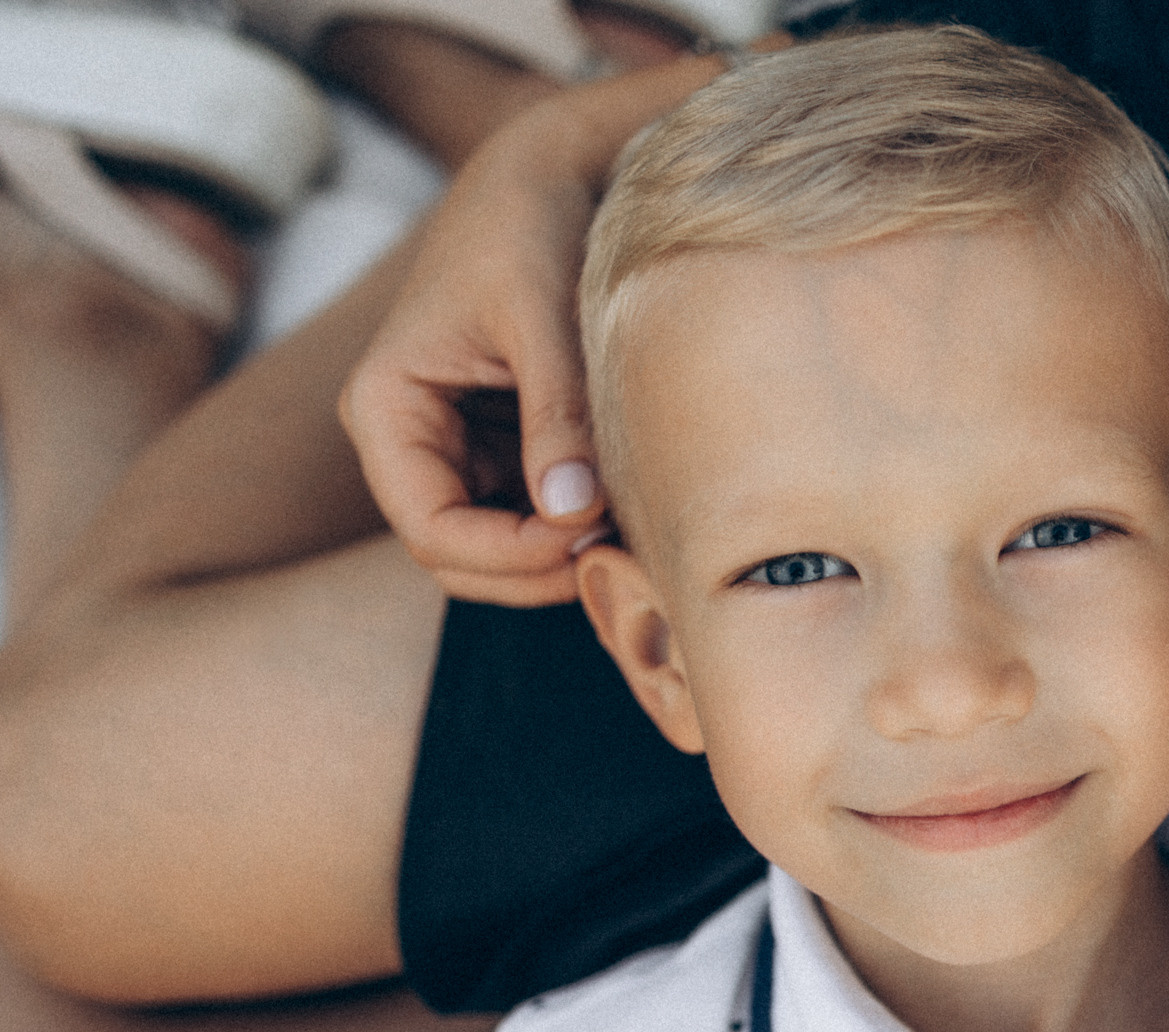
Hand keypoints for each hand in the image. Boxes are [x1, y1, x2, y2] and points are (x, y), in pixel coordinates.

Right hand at [341, 54, 731, 603]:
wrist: (546, 175)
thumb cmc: (530, 226)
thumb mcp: (542, 316)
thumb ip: (555, 412)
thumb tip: (573, 514)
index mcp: (385, 408)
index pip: (429, 529)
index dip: (507, 555)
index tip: (586, 539)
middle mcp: (409, 442)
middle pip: (459, 560)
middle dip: (537, 570)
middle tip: (623, 553)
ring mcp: (457, 451)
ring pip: (499, 550)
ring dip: (561, 556)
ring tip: (633, 529)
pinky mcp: (505, 449)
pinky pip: (533, 517)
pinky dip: (577, 527)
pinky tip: (630, 508)